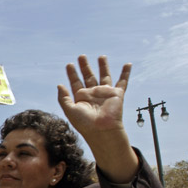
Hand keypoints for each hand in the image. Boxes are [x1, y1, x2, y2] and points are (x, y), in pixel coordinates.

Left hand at [58, 55, 136, 182]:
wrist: (102, 130)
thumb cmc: (85, 123)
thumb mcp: (70, 110)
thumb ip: (63, 98)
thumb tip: (59, 85)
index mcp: (81, 98)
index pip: (76, 82)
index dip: (72, 74)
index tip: (69, 65)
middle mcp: (93, 94)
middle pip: (88, 76)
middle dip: (85, 66)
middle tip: (81, 56)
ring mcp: (105, 93)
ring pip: (104, 76)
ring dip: (103, 66)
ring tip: (101, 56)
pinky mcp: (117, 94)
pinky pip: (122, 82)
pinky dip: (125, 73)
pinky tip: (128, 64)